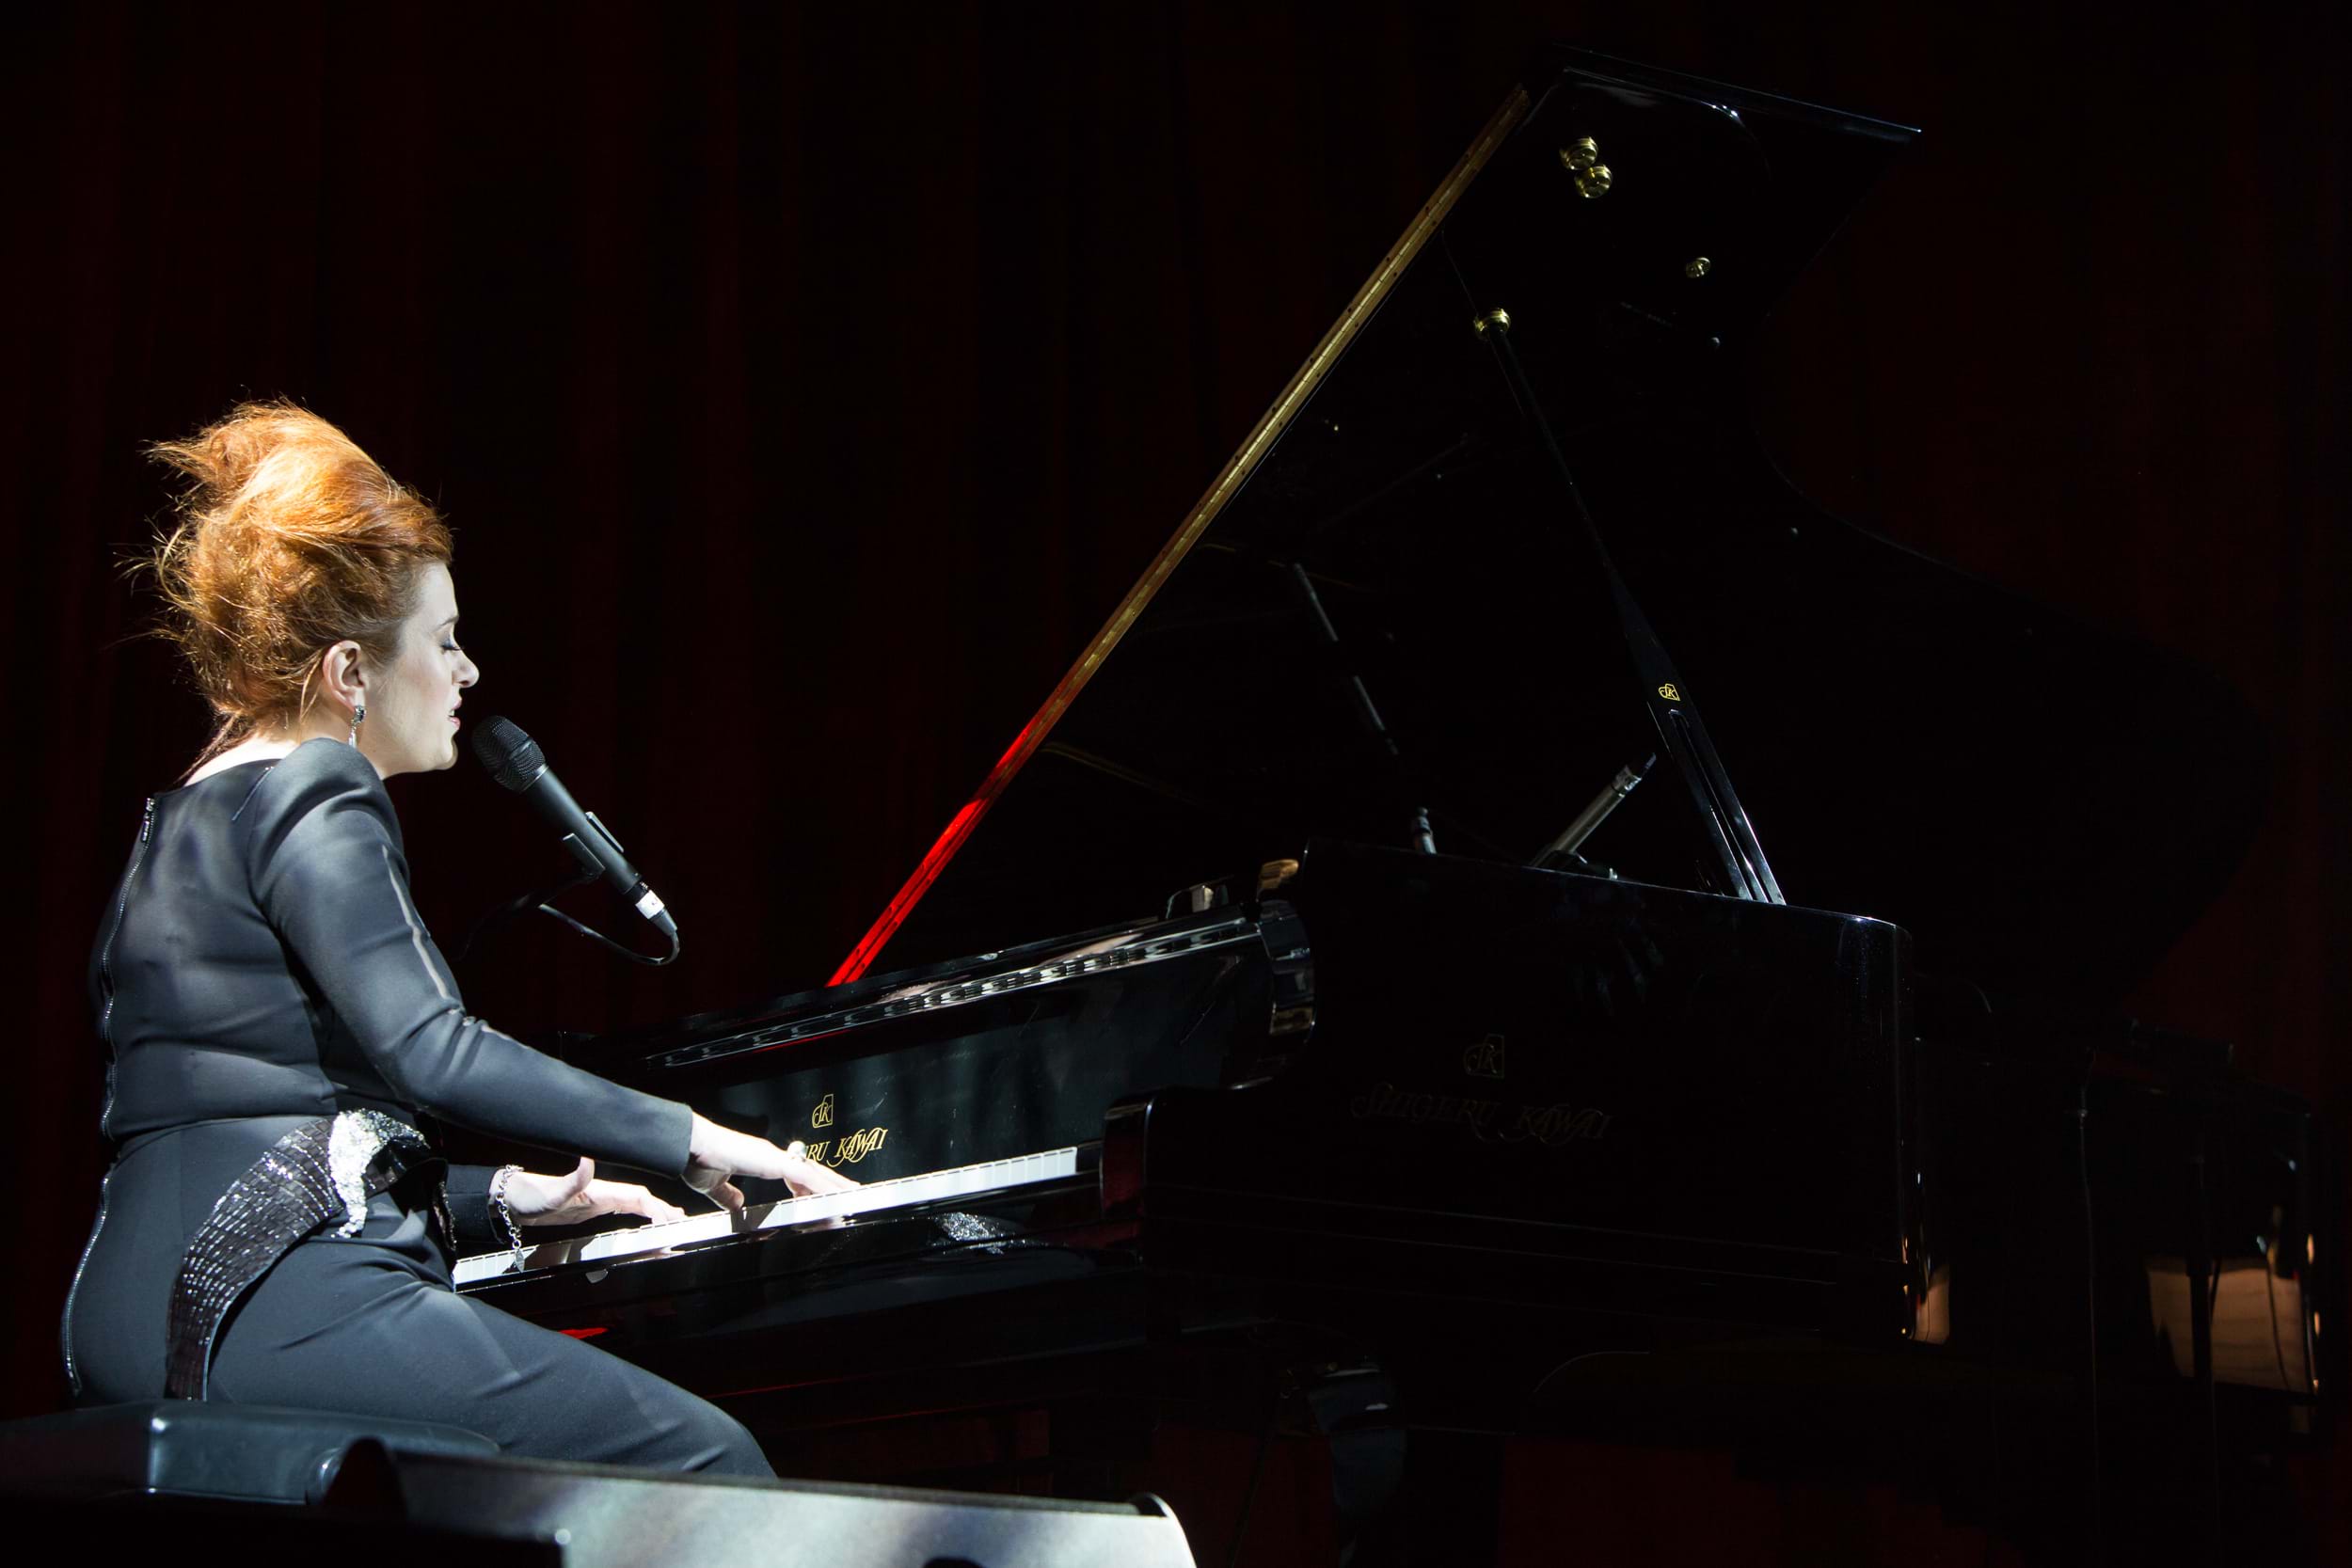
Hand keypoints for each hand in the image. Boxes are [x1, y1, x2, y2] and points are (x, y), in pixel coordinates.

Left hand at [501, 1158, 687, 1228]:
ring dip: (654, 1211)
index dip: (655, 1207)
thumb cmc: (532, 1196)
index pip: (636, 1196)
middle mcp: (602, 1193)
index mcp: (599, 1190)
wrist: (513, 1200)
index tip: (668, 1220)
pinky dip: (639, 1214)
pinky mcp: (591, 1207)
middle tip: (680, 1222)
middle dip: (663, 1209)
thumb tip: (588, 1160)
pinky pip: (623, 1211)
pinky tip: (643, 1220)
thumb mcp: (553, 1193)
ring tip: (671, 1220)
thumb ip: (574, 1179)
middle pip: (641, 1199)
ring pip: (634, 1204)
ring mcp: (597, 1200)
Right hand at [684, 1113, 862, 1212]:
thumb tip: (738, 1205)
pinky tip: (832, 1192)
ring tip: (851, 1192)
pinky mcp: (771, 1161)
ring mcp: (773, 1157)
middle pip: (810, 1170)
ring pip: (812, 1172)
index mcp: (761, 1160)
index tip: (822, 1194)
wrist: (689, 1145)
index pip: (794, 1172)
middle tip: (851, 1189)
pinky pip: (803, 1175)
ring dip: (833, 1183)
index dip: (811, 1183)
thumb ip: (728, 1196)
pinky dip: (820, 1184)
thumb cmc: (698, 1159)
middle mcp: (771, 1156)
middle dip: (831, 1181)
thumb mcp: (715, 1185)